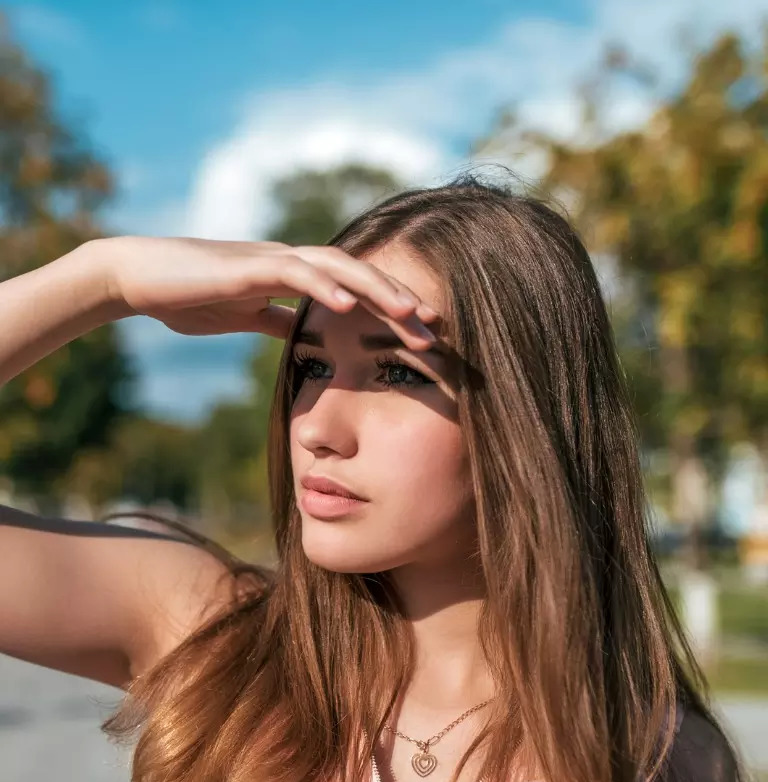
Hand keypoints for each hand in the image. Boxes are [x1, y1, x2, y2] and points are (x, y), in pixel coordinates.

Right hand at [96, 236, 439, 345]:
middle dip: (399, 302)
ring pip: (337, 268)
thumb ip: (277, 321)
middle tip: (436, 329)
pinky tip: (348, 305)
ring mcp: (270, 261)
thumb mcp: (245, 317)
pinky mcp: (247, 268)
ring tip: (410, 313)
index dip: (389, 310)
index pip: (354, 291)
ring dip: (376, 290)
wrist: (139, 279)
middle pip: (359, 277)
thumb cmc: (188, 297)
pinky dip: (323, 287)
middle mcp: (290, 263)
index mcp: (293, 278)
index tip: (422, 334)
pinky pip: (292, 273)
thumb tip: (306, 337)